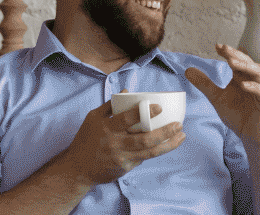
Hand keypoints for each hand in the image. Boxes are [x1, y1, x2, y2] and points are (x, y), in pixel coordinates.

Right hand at [53, 100, 185, 184]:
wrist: (77, 168)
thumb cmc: (86, 139)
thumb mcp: (93, 118)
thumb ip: (111, 105)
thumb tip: (128, 90)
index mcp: (106, 128)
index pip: (127, 119)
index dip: (144, 113)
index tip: (159, 107)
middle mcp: (115, 144)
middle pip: (144, 139)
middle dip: (165, 133)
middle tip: (179, 125)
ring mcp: (121, 158)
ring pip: (149, 153)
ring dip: (168, 145)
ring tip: (181, 136)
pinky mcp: (125, 169)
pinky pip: (143, 159)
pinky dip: (154, 151)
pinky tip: (165, 145)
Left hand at [186, 44, 259, 142]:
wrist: (250, 135)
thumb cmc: (237, 115)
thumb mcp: (216, 98)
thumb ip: (205, 84)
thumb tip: (187, 70)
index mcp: (242, 77)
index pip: (236, 60)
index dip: (228, 52)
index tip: (216, 46)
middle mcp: (253, 80)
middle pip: (247, 62)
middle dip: (236, 55)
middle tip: (224, 49)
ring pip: (257, 73)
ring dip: (245, 66)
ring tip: (232, 62)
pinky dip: (253, 87)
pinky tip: (243, 85)